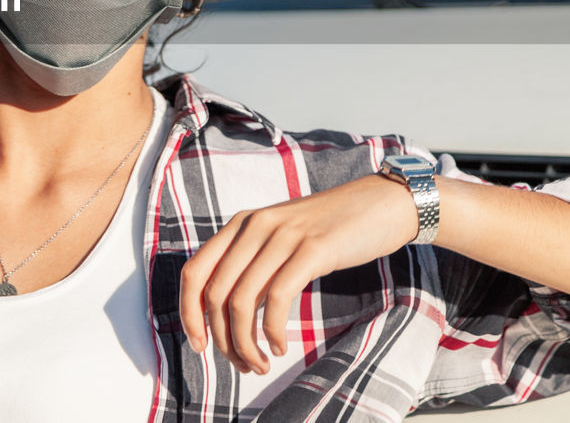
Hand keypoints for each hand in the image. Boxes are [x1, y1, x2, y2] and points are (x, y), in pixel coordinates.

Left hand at [178, 174, 419, 373]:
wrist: (381, 204)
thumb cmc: (330, 230)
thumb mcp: (280, 240)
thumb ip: (252, 266)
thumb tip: (225, 315)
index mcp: (240, 224)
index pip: (194, 272)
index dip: (188, 314)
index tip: (200, 346)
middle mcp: (254, 226)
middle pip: (215, 294)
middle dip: (221, 339)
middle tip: (241, 365)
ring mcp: (282, 236)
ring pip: (241, 301)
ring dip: (245, 343)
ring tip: (260, 364)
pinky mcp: (313, 249)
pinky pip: (277, 299)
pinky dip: (272, 331)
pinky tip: (280, 346)